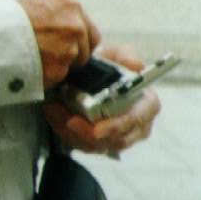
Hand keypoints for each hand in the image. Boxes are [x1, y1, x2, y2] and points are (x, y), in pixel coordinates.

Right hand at [17, 0, 101, 88]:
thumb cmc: (6, 17)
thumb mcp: (34, 5)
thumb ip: (55, 18)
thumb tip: (59, 31)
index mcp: (71, 6)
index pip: (91, 33)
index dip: (79, 43)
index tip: (68, 48)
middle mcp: (76, 27)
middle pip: (84, 52)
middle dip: (70, 57)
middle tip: (49, 57)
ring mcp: (69, 50)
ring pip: (70, 66)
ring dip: (56, 67)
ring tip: (33, 60)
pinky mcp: (59, 70)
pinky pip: (56, 78)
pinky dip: (45, 77)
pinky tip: (29, 67)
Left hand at [44, 45, 160, 155]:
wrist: (88, 73)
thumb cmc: (109, 65)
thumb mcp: (117, 54)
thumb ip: (126, 56)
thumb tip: (137, 65)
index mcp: (147, 105)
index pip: (137, 120)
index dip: (118, 126)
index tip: (97, 129)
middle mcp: (136, 126)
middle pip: (116, 140)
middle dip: (90, 134)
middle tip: (70, 122)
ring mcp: (116, 137)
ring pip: (96, 145)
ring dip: (73, 131)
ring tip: (56, 111)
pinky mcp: (97, 143)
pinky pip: (80, 144)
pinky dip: (64, 131)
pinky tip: (54, 113)